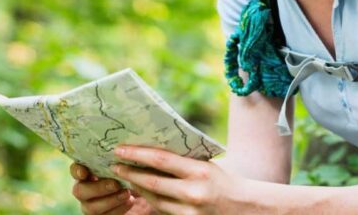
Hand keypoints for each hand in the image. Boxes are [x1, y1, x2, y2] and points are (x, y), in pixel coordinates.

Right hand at [70, 163, 153, 214]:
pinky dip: (118, 209)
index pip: (75, 170)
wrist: (140, 190)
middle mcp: (84, 188)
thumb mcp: (125, 164)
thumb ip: (119, 160)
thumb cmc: (130, 171)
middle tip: (115, 184)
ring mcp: (90, 204)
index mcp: (87, 172)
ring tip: (127, 194)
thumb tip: (125, 149)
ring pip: (90, 207)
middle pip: (80, 190)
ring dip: (110, 200)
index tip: (84, 172)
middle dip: (98, 188)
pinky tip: (130, 201)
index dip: (77, 171)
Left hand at [110, 146, 249, 214]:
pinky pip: (162, 210)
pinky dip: (149, 199)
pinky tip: (140, 191)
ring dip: (136, 187)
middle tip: (114, 164)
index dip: (137, 154)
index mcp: (199, 171)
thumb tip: (150, 148)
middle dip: (130, 173)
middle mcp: (193, 192)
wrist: (243, 207)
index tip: (120, 149)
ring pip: (154, 199)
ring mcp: (190, 211)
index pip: (160, 160)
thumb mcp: (204, 164)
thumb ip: (181, 159)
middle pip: (152, 182)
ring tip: (125, 176)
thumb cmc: (222, 180)